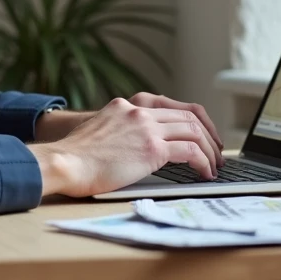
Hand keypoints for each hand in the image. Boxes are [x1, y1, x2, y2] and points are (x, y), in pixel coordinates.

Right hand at [28, 97, 222, 197]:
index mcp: (126, 106)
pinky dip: (203, 162)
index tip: (202, 136)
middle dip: (208, 134)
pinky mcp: (151, 148)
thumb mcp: (99, 133)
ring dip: (210, 150)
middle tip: (216, 153)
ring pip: (194, 130)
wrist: (64, 162)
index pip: (171, 106)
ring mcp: (146, 127)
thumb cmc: (75, 158)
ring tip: (215, 166)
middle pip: (189, 115)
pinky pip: (190, 151)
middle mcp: (138, 110)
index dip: (194, 121)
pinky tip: (205, 173)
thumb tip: (136, 151)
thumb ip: (120, 133)